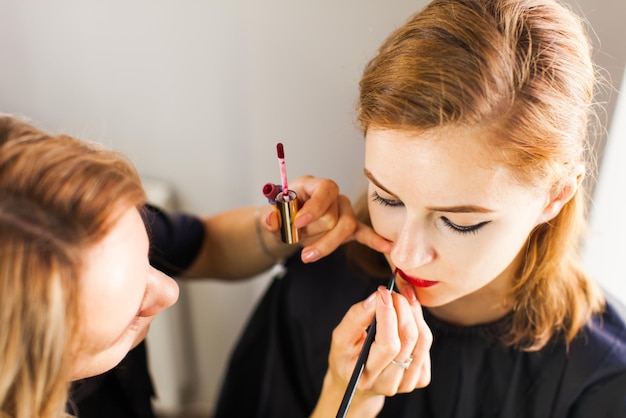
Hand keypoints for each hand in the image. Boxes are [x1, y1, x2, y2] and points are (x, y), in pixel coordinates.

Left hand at [261, 175, 391, 262]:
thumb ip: (270, 217)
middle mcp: (334, 196)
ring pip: (346, 228)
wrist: (288, 224)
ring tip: (306, 257)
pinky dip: (375, 240)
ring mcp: (344, 212)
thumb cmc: (283, 215)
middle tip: (293, 238)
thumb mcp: (272, 216)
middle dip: (312, 231)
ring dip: (325, 244)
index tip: (298, 223)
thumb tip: (272, 221)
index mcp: (314, 185)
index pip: (324, 190)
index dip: (314, 207)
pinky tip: (386, 246)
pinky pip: (365, 233)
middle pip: (333, 216)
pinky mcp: (350, 228)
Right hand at [319, 284, 431, 415]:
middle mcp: (388, 383)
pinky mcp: (420, 379)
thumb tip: (376, 298)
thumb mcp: (340, 338)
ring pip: (422, 339)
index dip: (388, 314)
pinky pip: (427, 344)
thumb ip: (355, 318)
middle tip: (392, 293)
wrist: (357, 385)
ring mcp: (407, 383)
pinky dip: (419, 324)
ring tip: (400, 300)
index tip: (383, 293)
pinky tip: (406, 317)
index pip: (388, 344)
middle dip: (402, 308)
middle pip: (409, 339)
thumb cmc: (347, 358)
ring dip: (413, 313)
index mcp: (365, 376)